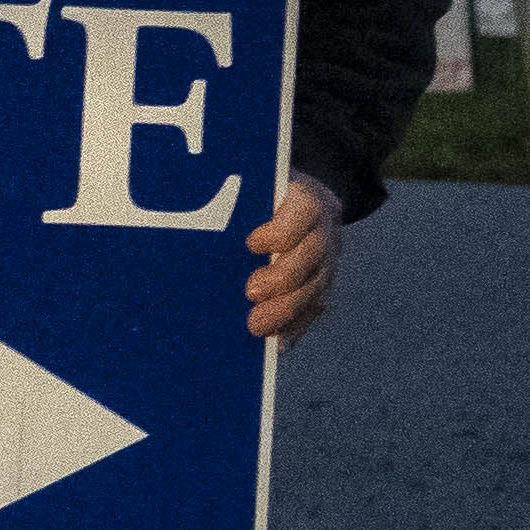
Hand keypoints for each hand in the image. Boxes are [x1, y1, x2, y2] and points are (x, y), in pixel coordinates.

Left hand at [244, 171, 341, 340]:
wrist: (302, 200)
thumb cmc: (264, 193)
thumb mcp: (255, 186)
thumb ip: (236, 199)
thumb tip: (200, 217)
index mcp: (307, 198)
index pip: (302, 212)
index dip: (281, 231)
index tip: (251, 244)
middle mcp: (324, 229)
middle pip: (310, 255)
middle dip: (281, 279)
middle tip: (251, 293)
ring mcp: (330, 259)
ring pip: (316, 287)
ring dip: (286, 310)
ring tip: (257, 326)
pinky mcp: (325, 282)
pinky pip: (315, 308)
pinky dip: (296, 327)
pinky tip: (278, 343)